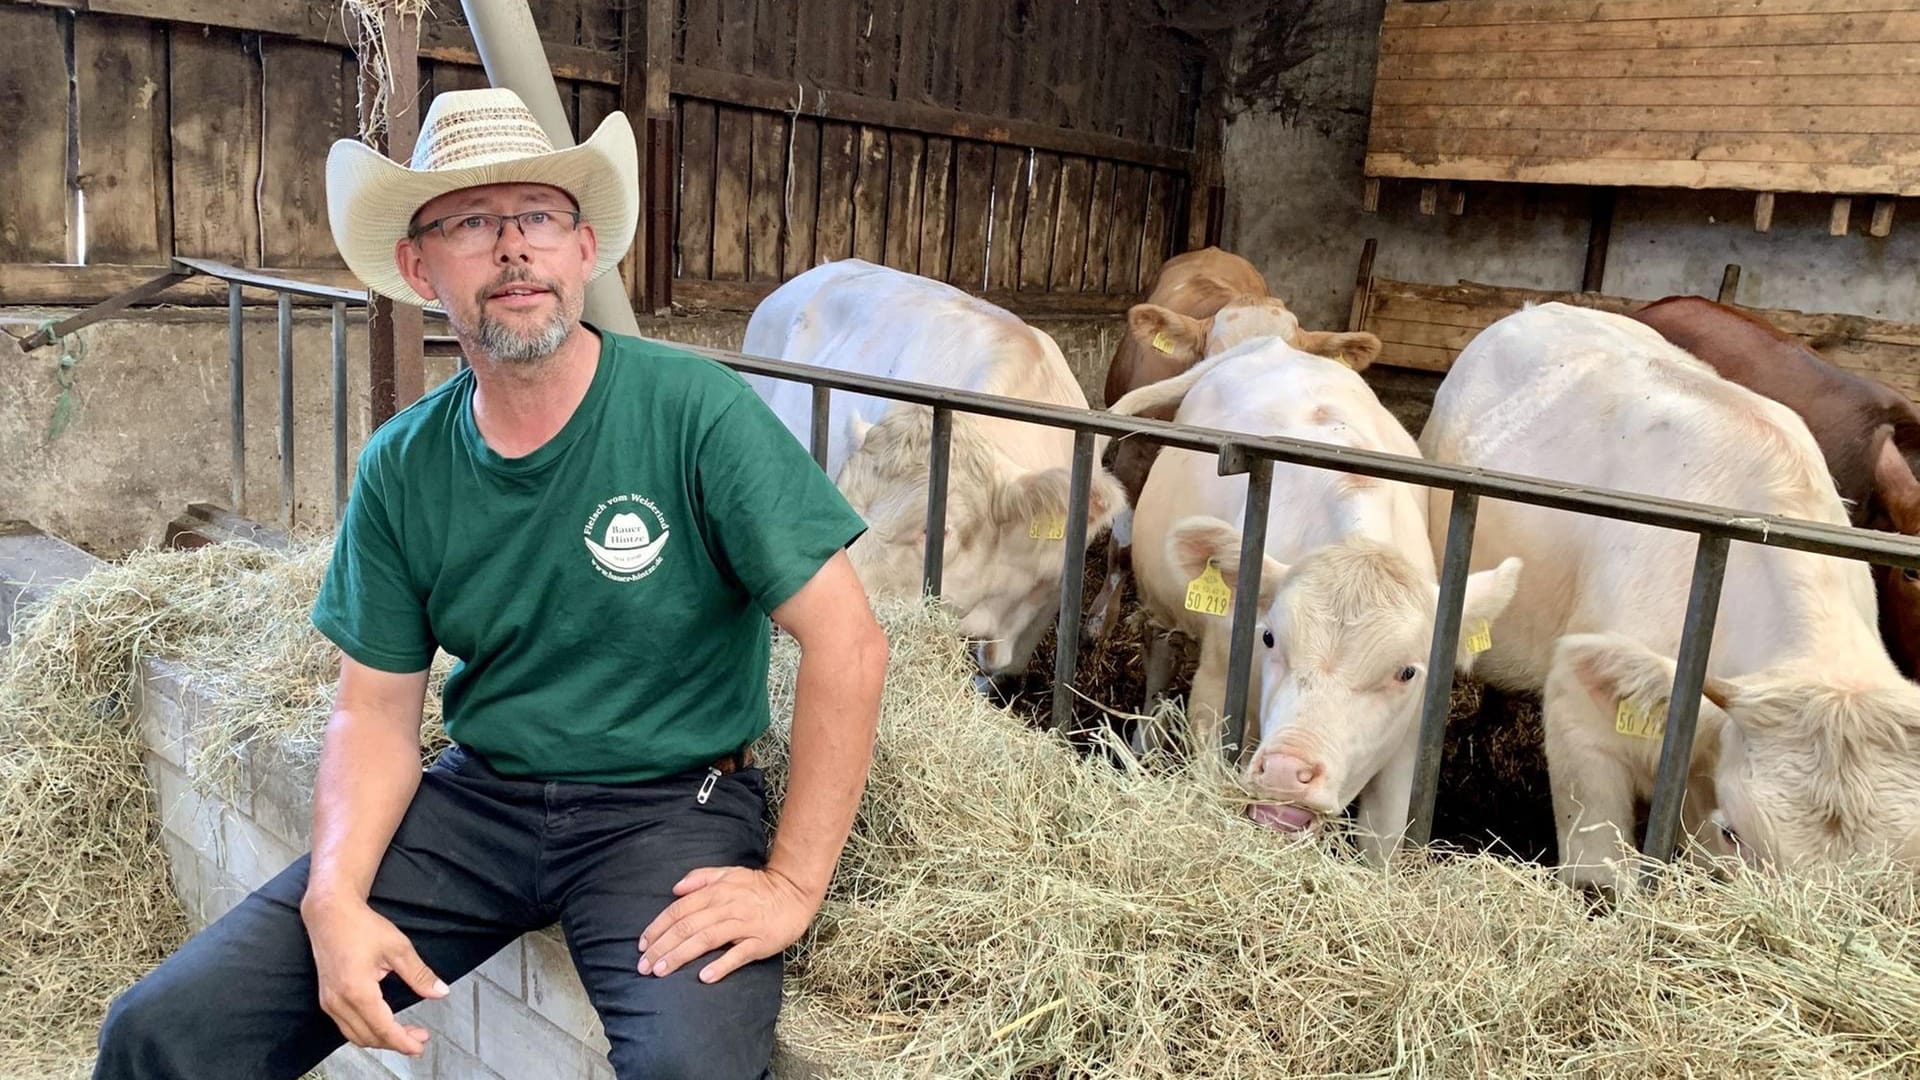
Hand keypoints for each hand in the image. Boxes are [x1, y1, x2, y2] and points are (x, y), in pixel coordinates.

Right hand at [302, 895, 448, 1054]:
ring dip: (380, 1040)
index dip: (403, 1041)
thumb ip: (419, 974)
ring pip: (356, 1036)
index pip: (383, 1028)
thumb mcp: (398, 947)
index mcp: (357, 990)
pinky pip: (346, 1027)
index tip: (420, 1045)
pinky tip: (383, 1025)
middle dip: (396, 1042)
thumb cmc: (361, 926)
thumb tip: (440, 992)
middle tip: (419, 1037)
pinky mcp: (327, 999)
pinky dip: (366, 1032)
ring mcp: (329, 1002)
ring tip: (405, 1034)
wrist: (330, 913)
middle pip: (369, 1037)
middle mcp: (338, 1001)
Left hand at [637, 867, 817, 983]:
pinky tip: (704, 976)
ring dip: (680, 956)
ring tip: (661, 971)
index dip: (658, 927)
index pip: (680, 910)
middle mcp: (726, 907)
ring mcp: (743, 925)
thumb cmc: (758, 886)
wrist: (795, 893)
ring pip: (706, 940)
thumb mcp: (728, 873)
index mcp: (716, 892)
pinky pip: (738, 954)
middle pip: (687, 927)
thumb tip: (675, 888)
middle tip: (644, 966)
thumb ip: (701, 877)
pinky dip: (721, 965)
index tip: (642, 945)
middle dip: (662, 947)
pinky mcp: (760, 941)